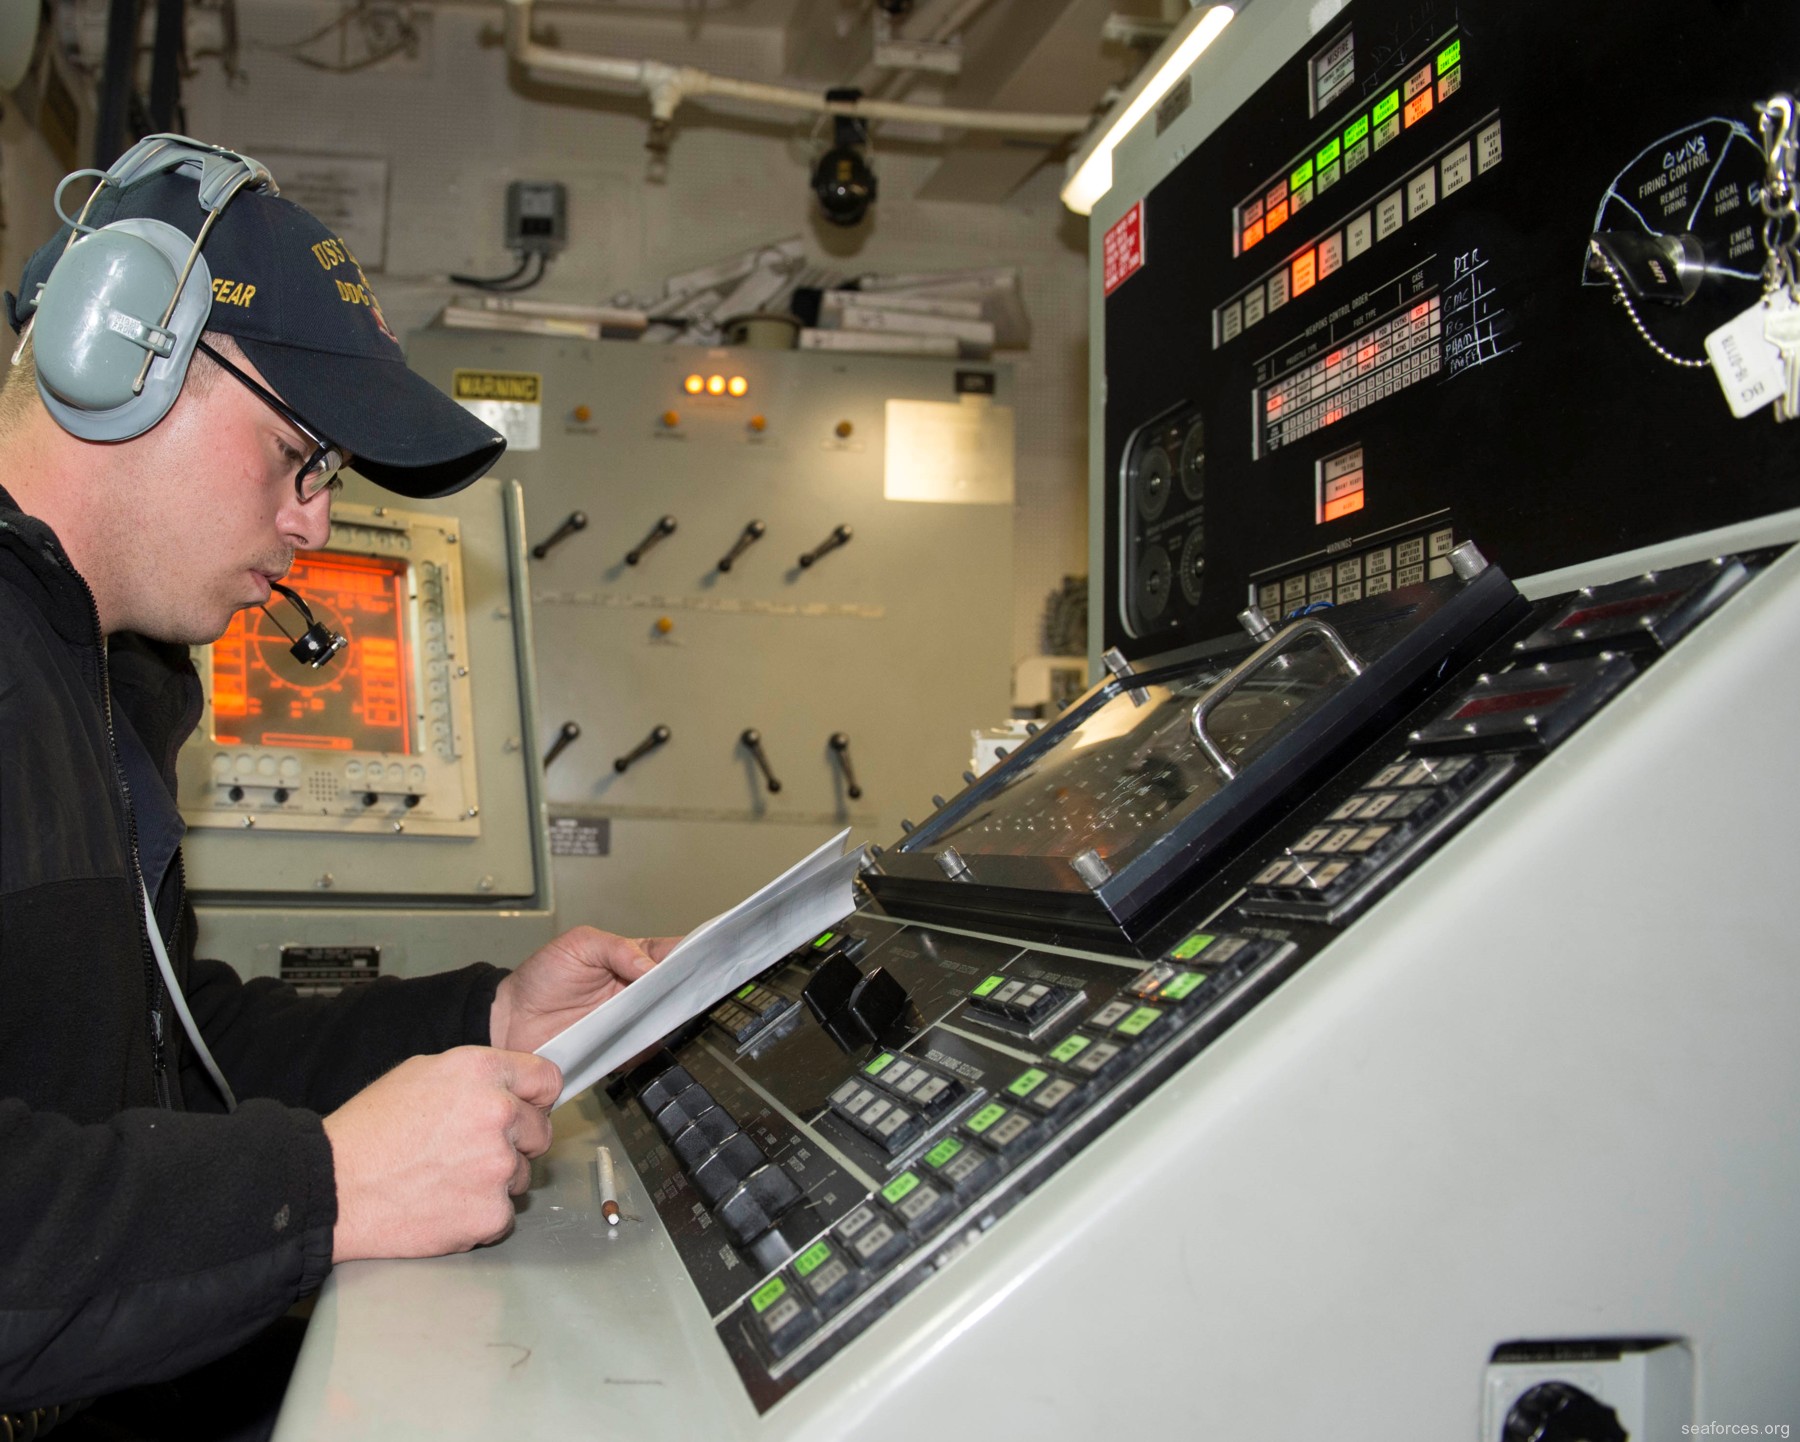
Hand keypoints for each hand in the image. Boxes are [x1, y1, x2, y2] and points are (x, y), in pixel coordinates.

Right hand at [322, 1046, 560, 1262]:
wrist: (333, 1189)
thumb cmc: (368, 1133)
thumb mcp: (421, 1073)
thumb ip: (476, 1077)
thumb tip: (510, 1088)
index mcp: (481, 1072)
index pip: (547, 1080)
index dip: (536, 1097)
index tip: (529, 1109)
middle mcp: (498, 1113)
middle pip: (540, 1131)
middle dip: (516, 1141)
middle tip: (471, 1151)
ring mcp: (497, 1166)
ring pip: (522, 1176)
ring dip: (496, 1180)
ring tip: (447, 1178)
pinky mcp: (490, 1213)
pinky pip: (504, 1214)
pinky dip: (480, 1214)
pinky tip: (445, 1204)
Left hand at [488, 926, 680, 1054]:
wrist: (510, 1021)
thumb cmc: (541, 977)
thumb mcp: (579, 945)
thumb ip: (618, 949)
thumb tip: (651, 967)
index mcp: (631, 959)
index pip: (670, 953)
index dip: (692, 953)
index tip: (709, 955)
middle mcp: (635, 991)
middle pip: (675, 989)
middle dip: (689, 986)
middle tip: (696, 984)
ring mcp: (629, 1021)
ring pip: (665, 1020)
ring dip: (671, 1016)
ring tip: (672, 1008)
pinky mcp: (620, 1049)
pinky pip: (645, 1049)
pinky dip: (649, 1044)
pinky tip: (649, 1036)